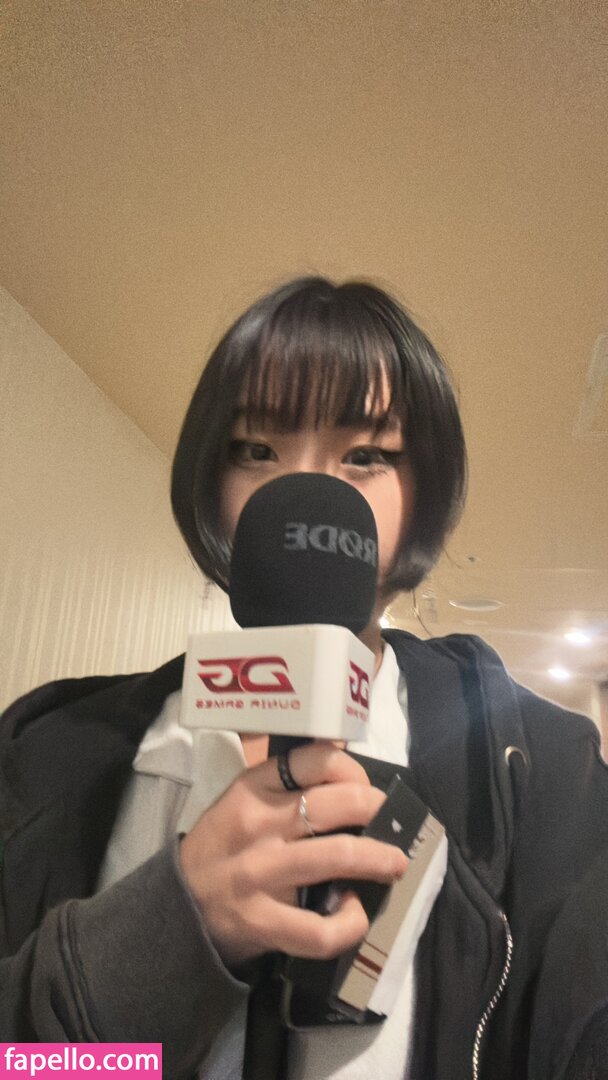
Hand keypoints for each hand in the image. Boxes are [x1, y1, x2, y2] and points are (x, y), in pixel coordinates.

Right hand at [179, 742, 407, 965]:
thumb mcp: (242, 799)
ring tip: (394, 864)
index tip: (363, 785)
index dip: (351, 769)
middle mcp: (258, 825)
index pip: (313, 759)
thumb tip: (342, 758)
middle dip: (375, 809)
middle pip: (335, 804)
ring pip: (338, 857)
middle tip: (390, 819)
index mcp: (252, 788)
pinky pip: (320, 928)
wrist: (177, 906)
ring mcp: (261, 875)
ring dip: (378, 859)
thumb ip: (284, 780)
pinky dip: (349, 922)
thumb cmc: (223, 845)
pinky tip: (352, 912)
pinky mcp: (263, 923)